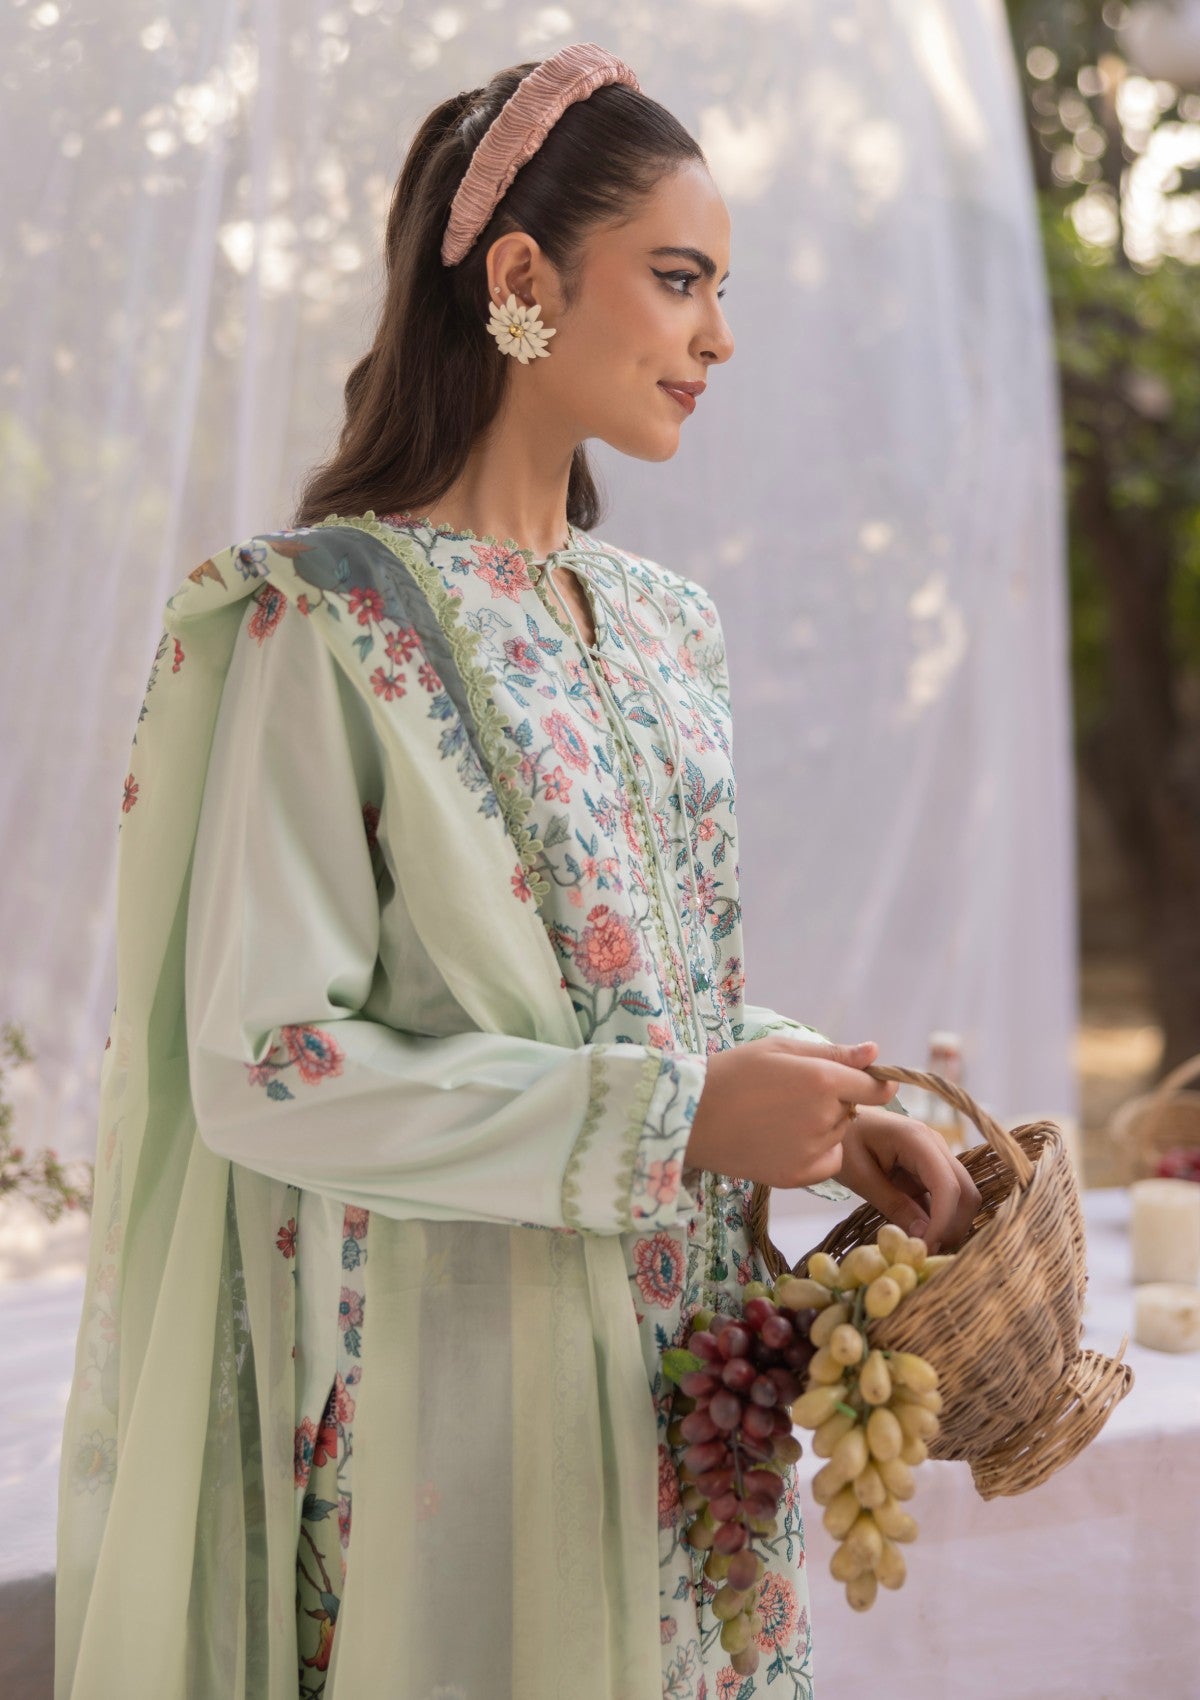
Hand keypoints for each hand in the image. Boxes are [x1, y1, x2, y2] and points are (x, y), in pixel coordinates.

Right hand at [684, 1036, 900, 1188]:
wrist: (691, 1116)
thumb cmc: (734, 1072)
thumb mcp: (780, 1048)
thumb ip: (833, 1052)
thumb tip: (875, 1052)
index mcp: (823, 1080)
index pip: (876, 1088)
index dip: (875, 1083)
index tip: (866, 1081)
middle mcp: (823, 1117)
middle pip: (851, 1109)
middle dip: (835, 1100)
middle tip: (794, 1095)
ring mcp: (812, 1150)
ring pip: (838, 1134)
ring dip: (823, 1125)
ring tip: (782, 1116)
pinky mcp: (799, 1176)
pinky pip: (829, 1161)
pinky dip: (818, 1152)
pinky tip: (786, 1139)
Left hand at [834, 1106, 981, 1251]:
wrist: (840, 1118)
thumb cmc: (844, 1140)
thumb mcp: (860, 1176)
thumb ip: (892, 1204)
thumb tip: (923, 1236)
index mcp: (917, 1139)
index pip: (947, 1185)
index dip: (944, 1221)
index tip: (925, 1248)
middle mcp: (936, 1145)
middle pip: (965, 1192)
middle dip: (951, 1226)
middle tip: (925, 1253)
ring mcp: (937, 1156)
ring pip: (961, 1196)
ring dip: (948, 1225)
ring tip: (921, 1247)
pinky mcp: (932, 1168)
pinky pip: (946, 1197)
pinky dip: (939, 1219)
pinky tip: (920, 1236)